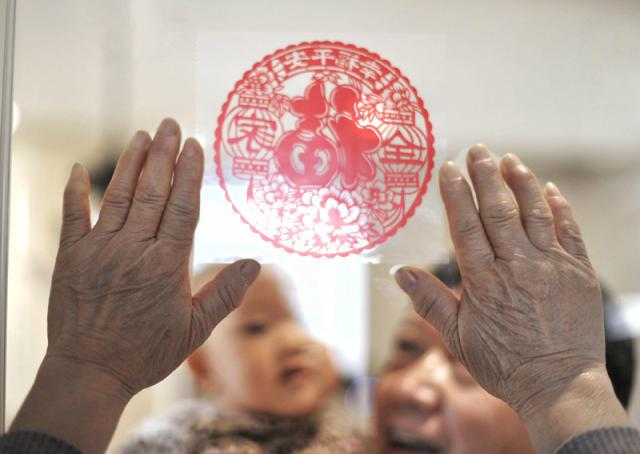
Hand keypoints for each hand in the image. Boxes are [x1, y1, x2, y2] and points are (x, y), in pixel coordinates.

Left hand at [11, 119, 259, 452]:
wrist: (90, 373)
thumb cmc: (146, 353)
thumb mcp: (195, 329)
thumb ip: (225, 293)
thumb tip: (254, 263)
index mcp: (166, 265)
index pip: (182, 207)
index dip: (189, 173)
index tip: (194, 146)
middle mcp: (133, 250)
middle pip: (152, 192)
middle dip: (163, 155)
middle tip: (169, 123)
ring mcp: (99, 251)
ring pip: (118, 197)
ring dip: (130, 163)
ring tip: (141, 135)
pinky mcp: (70, 258)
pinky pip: (72, 217)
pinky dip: (75, 192)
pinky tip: (78, 168)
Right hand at [395, 145, 628, 451]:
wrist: (559, 386)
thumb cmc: (504, 364)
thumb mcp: (458, 338)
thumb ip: (429, 300)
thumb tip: (400, 271)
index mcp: (485, 280)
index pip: (466, 225)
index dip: (456, 195)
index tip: (449, 169)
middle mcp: (518, 266)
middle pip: (499, 210)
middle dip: (486, 176)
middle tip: (478, 150)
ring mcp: (552, 267)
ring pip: (534, 213)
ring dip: (521, 183)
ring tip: (510, 159)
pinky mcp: (579, 272)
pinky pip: (569, 231)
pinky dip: (560, 207)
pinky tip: (550, 189)